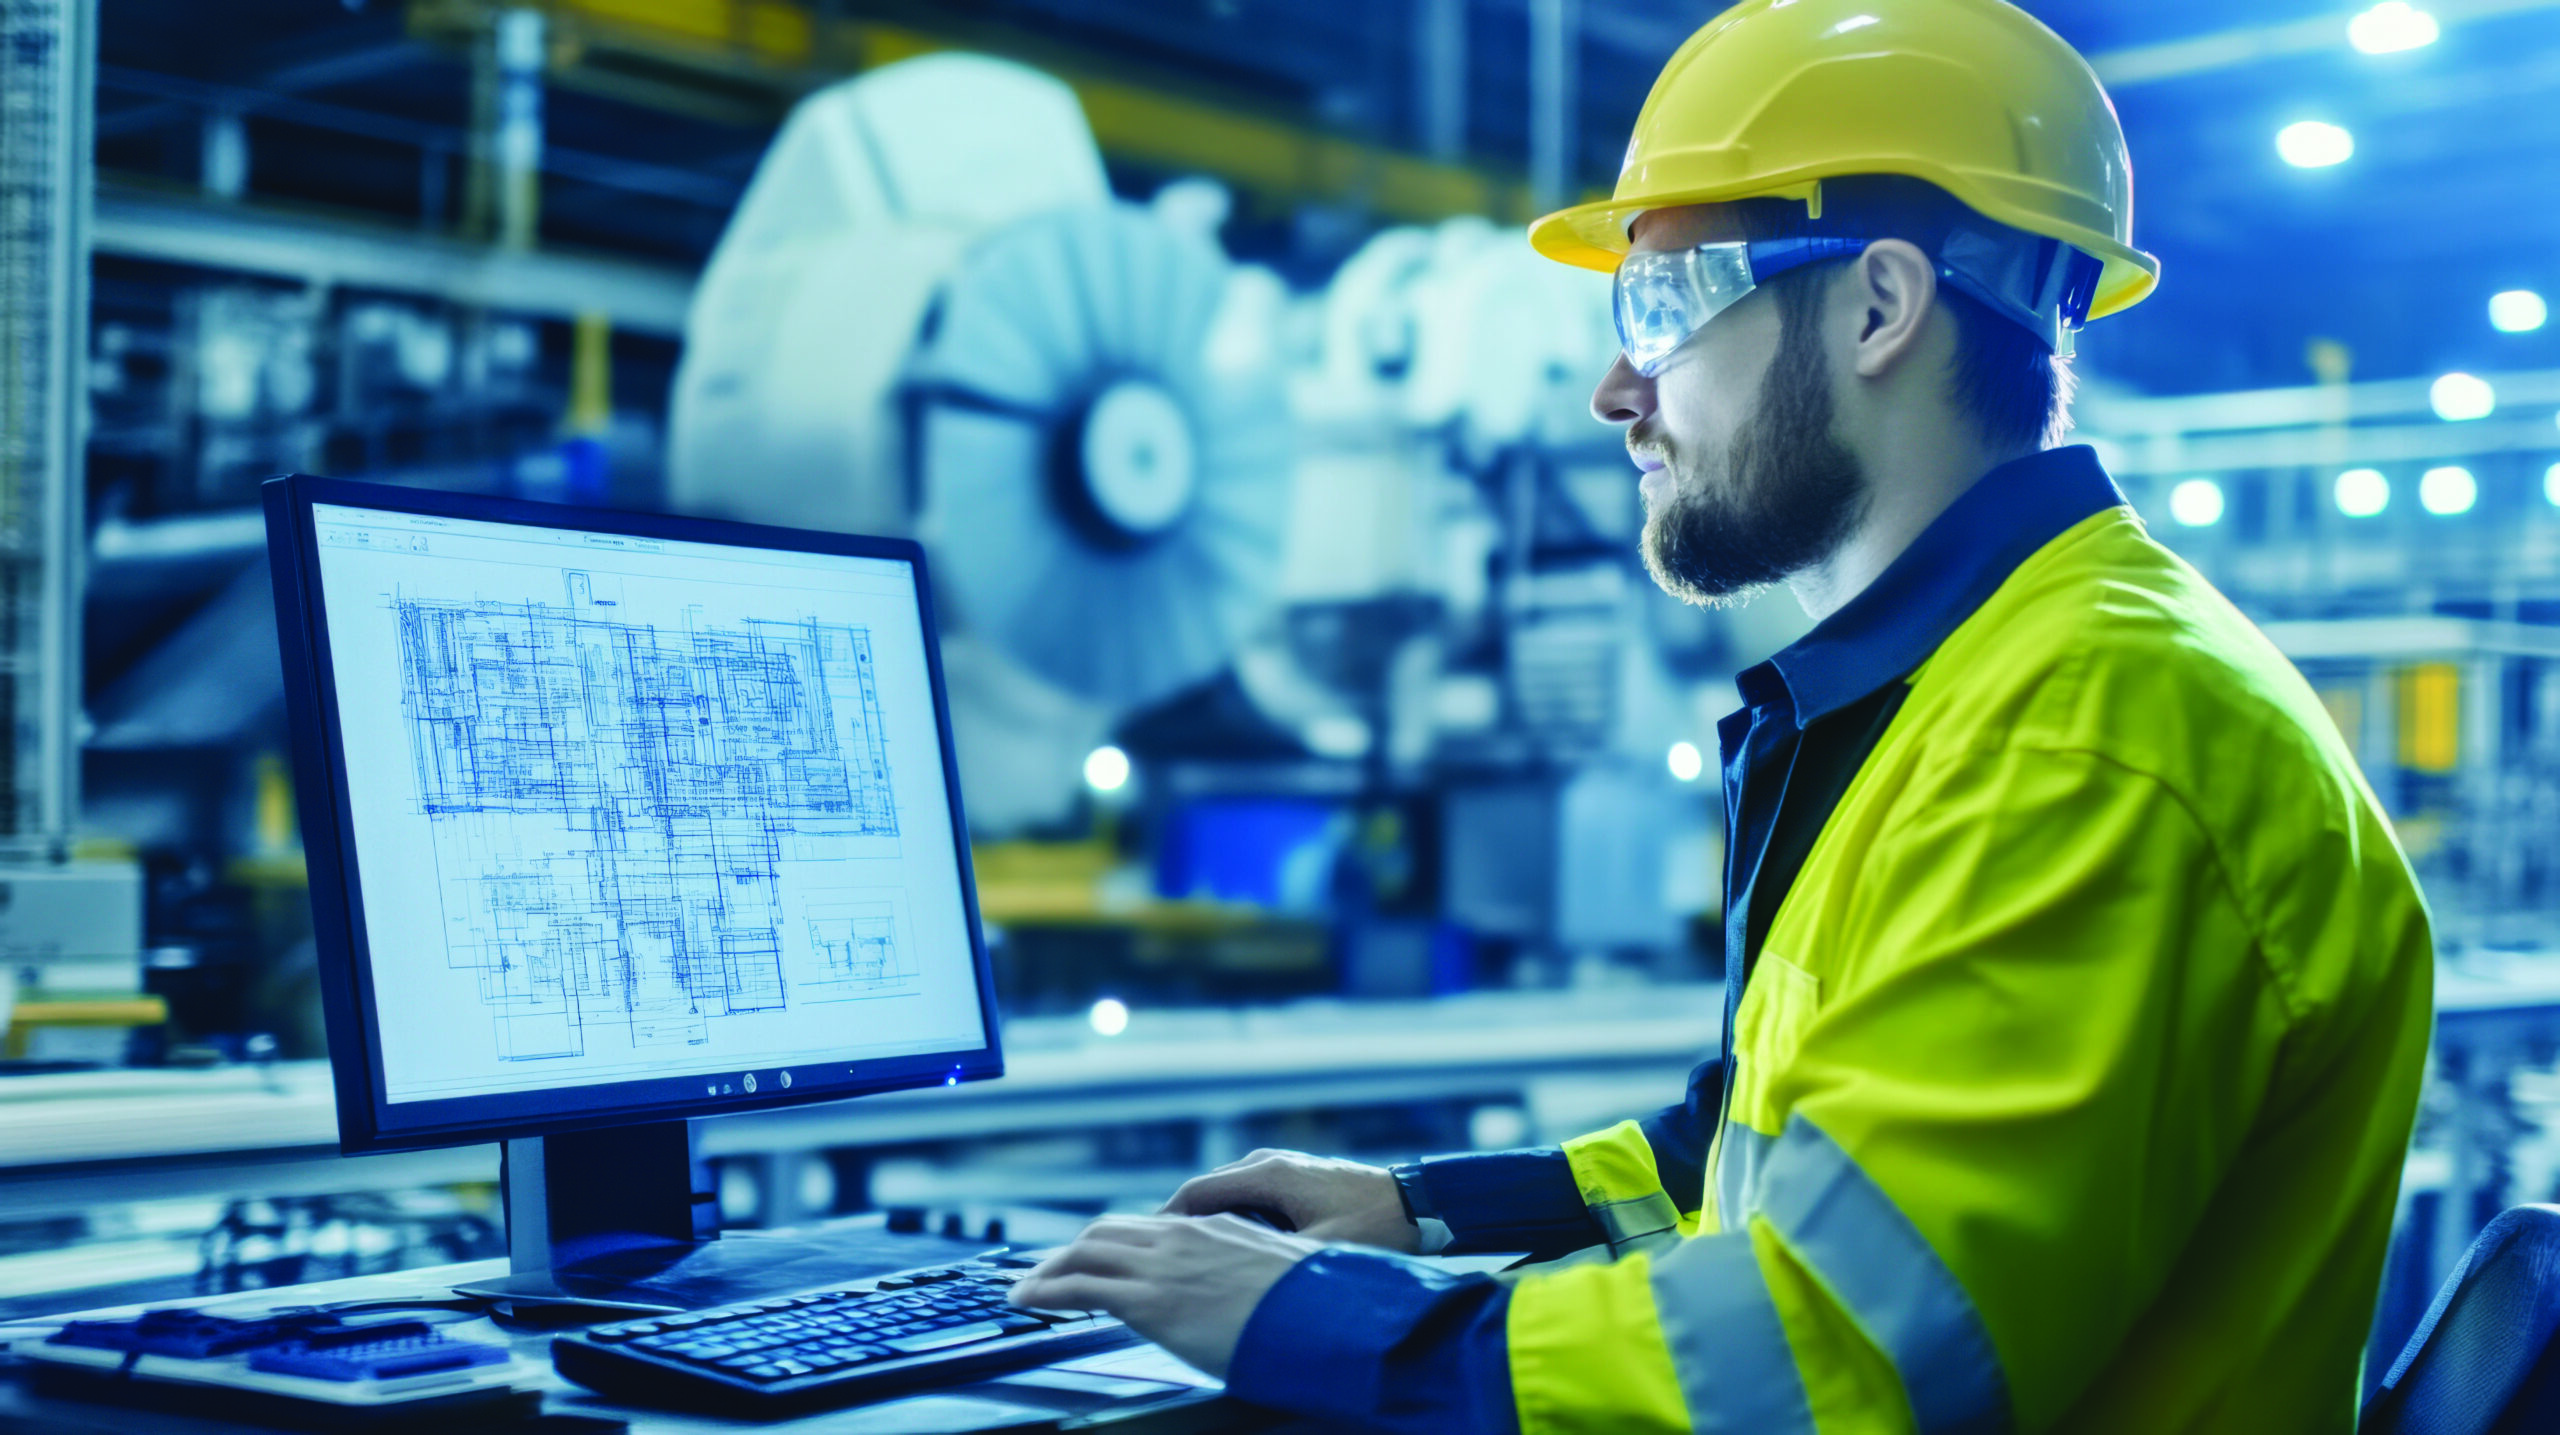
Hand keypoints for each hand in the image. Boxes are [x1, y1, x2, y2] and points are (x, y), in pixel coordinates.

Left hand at [1006, 1214, 1316, 1378]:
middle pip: (1107, 1230)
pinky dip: (1045, 1289)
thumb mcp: (1278, 1275)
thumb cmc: (1311, 1305)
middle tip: (1050, 1270)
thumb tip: (1245, 1293)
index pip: (1148, 1227)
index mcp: (1214, 1228)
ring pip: (1085, 1251)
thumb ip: (1248, 1274)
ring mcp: (1162, 1266)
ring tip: (1028, 1286)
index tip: (1096, 1256)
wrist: (1321, 1316)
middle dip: (1072, 1250)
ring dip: (1050, 1268)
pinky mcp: (1148, 1300)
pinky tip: (1028, 1298)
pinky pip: (1080, 1286)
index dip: (1114, 1241)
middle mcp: (1181, 1237)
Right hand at [1160, 1148, 1418, 1252]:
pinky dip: (1233, 1220)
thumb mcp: (1320, 1254)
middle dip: (1181, 1226)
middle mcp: (1269, 1164)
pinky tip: (1233, 1251)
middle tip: (1159, 1262)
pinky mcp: (1298, 1178)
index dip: (1164, 1222)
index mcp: (1268, 1175)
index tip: (1144, 1250)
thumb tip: (1233, 1284)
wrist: (1422, 1205)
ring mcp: (1284, 1168)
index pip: (1195, 1194)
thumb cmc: (1375, 1227)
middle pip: (1206, 1193)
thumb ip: (1273, 1263)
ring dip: (1208, 1224)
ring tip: (1190, 1261)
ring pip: (1228, 1195)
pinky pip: (1250, 1197)